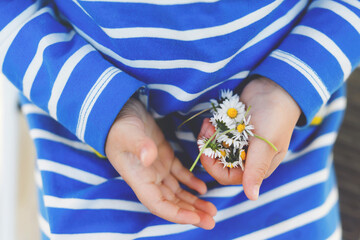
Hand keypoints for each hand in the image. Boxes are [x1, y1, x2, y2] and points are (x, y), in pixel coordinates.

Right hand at [105, 98, 215, 228]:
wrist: (121, 111)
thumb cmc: (120, 124)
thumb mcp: (128, 134)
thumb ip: (139, 146)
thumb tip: (149, 158)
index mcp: (139, 178)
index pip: (158, 204)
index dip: (177, 214)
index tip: (196, 218)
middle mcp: (149, 178)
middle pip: (172, 203)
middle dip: (191, 213)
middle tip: (212, 220)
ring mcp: (158, 169)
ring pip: (178, 192)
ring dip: (194, 202)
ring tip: (212, 209)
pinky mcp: (165, 157)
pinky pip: (180, 175)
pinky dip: (192, 182)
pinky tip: (203, 188)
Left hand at [199, 77, 300, 199]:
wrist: (275, 87)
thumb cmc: (275, 117)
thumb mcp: (266, 144)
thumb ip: (256, 169)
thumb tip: (252, 197)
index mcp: (256, 166)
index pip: (226, 176)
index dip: (212, 166)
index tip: (206, 150)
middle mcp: (245, 157)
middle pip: (217, 162)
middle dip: (209, 148)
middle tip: (206, 130)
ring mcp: (237, 143)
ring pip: (214, 147)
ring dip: (208, 136)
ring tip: (209, 123)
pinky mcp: (231, 130)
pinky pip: (215, 134)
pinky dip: (211, 128)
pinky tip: (211, 119)